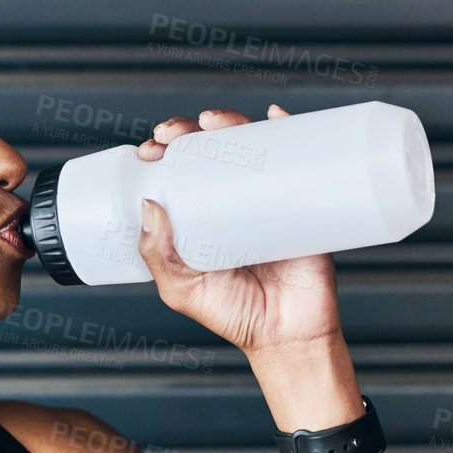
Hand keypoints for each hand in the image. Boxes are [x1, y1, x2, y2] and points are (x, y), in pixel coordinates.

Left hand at [135, 103, 342, 355]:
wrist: (290, 336)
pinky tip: (277, 115)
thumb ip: (160, 256)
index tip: (152, 148)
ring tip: (214, 122)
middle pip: (210, 150)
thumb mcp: (183, 290)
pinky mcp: (304, 202)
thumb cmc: (235, 316)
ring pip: (250, 146)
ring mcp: (268, 197)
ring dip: (231, 121)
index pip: (178, 172)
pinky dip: (290, 128)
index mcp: (200, 217)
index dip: (164, 152)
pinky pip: (300, 158)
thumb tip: (149, 205)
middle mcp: (232, 201)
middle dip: (189, 130)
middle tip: (174, 133)